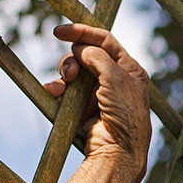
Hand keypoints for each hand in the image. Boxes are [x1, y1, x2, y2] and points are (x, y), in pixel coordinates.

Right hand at [44, 23, 150, 182]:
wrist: (119, 151)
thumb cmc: (125, 114)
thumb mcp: (116, 77)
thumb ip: (97, 55)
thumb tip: (81, 48)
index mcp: (129, 70)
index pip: (104, 41)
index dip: (83, 32)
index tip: (60, 31)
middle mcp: (115, 80)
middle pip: (85, 56)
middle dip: (73, 60)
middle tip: (71, 74)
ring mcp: (98, 94)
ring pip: (73, 73)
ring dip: (64, 76)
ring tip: (63, 86)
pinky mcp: (84, 109)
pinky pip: (66, 93)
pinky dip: (57, 91)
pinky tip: (53, 93)